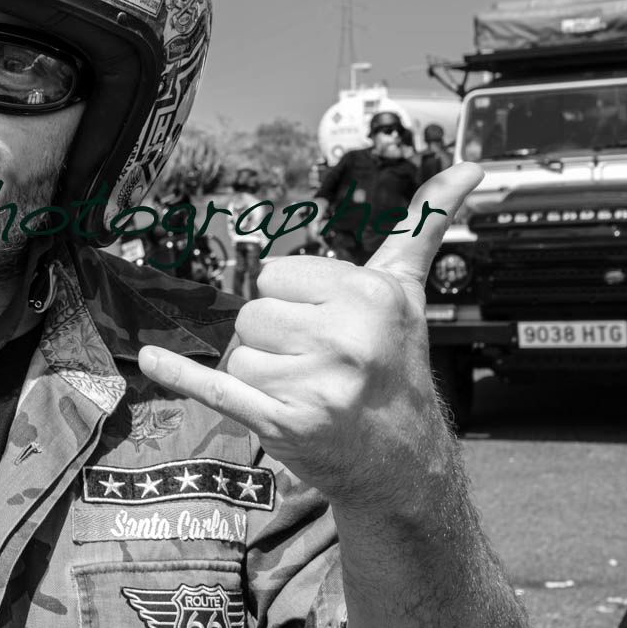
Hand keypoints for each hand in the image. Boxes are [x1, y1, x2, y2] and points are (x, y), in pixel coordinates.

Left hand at [138, 163, 482, 511]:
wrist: (402, 461)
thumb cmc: (395, 365)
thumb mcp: (409, 290)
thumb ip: (425, 224)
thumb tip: (472, 166)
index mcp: (370, 294)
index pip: (273, 277)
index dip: (292, 303)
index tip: (328, 327)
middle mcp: (347, 336)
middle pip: (251, 316)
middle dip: (274, 342)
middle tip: (318, 366)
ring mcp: (317, 383)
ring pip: (237, 356)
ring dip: (259, 377)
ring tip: (305, 391)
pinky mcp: (286, 422)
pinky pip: (216, 387)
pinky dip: (181, 374)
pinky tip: (154, 358)